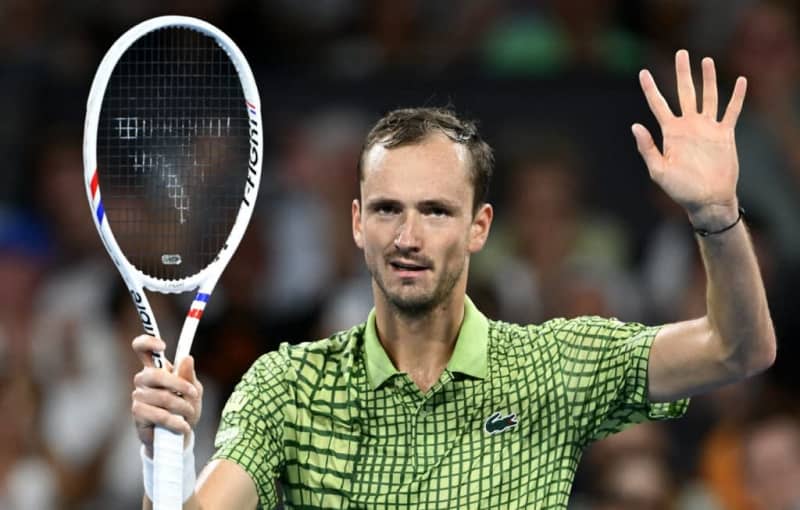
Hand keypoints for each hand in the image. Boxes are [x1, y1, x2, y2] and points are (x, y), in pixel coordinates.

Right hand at [131, 335, 202, 456]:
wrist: (179, 436)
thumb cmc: (185, 409)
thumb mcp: (193, 391)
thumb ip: (189, 376)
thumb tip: (187, 358)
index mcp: (157, 368)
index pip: (142, 348)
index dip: (148, 342)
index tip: (163, 345)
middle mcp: (144, 379)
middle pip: (155, 374)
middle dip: (178, 384)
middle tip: (194, 393)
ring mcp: (138, 396)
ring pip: (162, 397)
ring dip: (183, 407)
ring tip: (190, 414)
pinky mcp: (138, 414)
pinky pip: (159, 415)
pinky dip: (176, 422)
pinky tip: (183, 426)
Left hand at [632, 50, 746, 228]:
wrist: (707, 199)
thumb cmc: (680, 189)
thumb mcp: (658, 170)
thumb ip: (647, 148)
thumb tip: (635, 125)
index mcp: (670, 132)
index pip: (658, 104)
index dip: (651, 88)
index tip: (643, 72)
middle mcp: (688, 126)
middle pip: (685, 92)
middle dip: (682, 73)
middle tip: (680, 53)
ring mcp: (707, 128)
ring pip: (708, 97)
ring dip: (707, 79)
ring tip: (705, 60)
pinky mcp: (725, 134)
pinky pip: (732, 111)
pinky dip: (736, 97)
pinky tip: (739, 81)